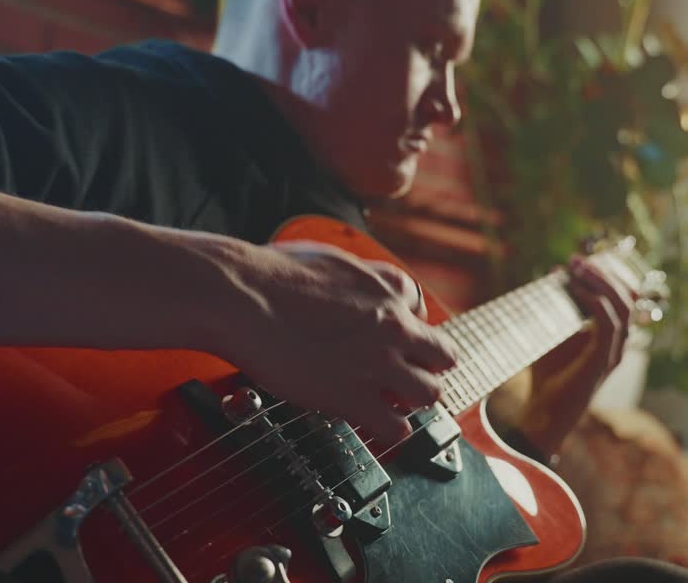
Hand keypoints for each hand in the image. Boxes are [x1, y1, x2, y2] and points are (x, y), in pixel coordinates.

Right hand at [214, 240, 454, 443]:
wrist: (244, 297)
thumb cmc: (274, 273)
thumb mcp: (335, 257)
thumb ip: (362, 275)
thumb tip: (365, 283)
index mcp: (388, 291)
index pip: (423, 314)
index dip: (407, 328)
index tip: (393, 340)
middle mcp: (393, 328)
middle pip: (443, 357)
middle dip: (425, 367)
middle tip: (404, 374)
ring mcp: (378, 366)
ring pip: (429, 395)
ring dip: (412, 400)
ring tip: (392, 402)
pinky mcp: (354, 399)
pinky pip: (398, 428)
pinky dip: (390, 430)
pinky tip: (374, 423)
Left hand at [517, 255, 634, 457]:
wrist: (543, 413)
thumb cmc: (546, 376)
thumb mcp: (551, 333)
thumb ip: (556, 306)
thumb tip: (555, 272)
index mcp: (609, 337)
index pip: (623, 298)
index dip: (607, 275)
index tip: (578, 260)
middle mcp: (617, 344)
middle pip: (628, 298)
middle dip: (604, 273)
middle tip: (576, 259)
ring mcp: (613, 353)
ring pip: (623, 308)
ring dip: (600, 282)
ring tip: (576, 267)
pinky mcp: (603, 361)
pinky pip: (608, 324)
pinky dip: (593, 301)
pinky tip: (574, 288)